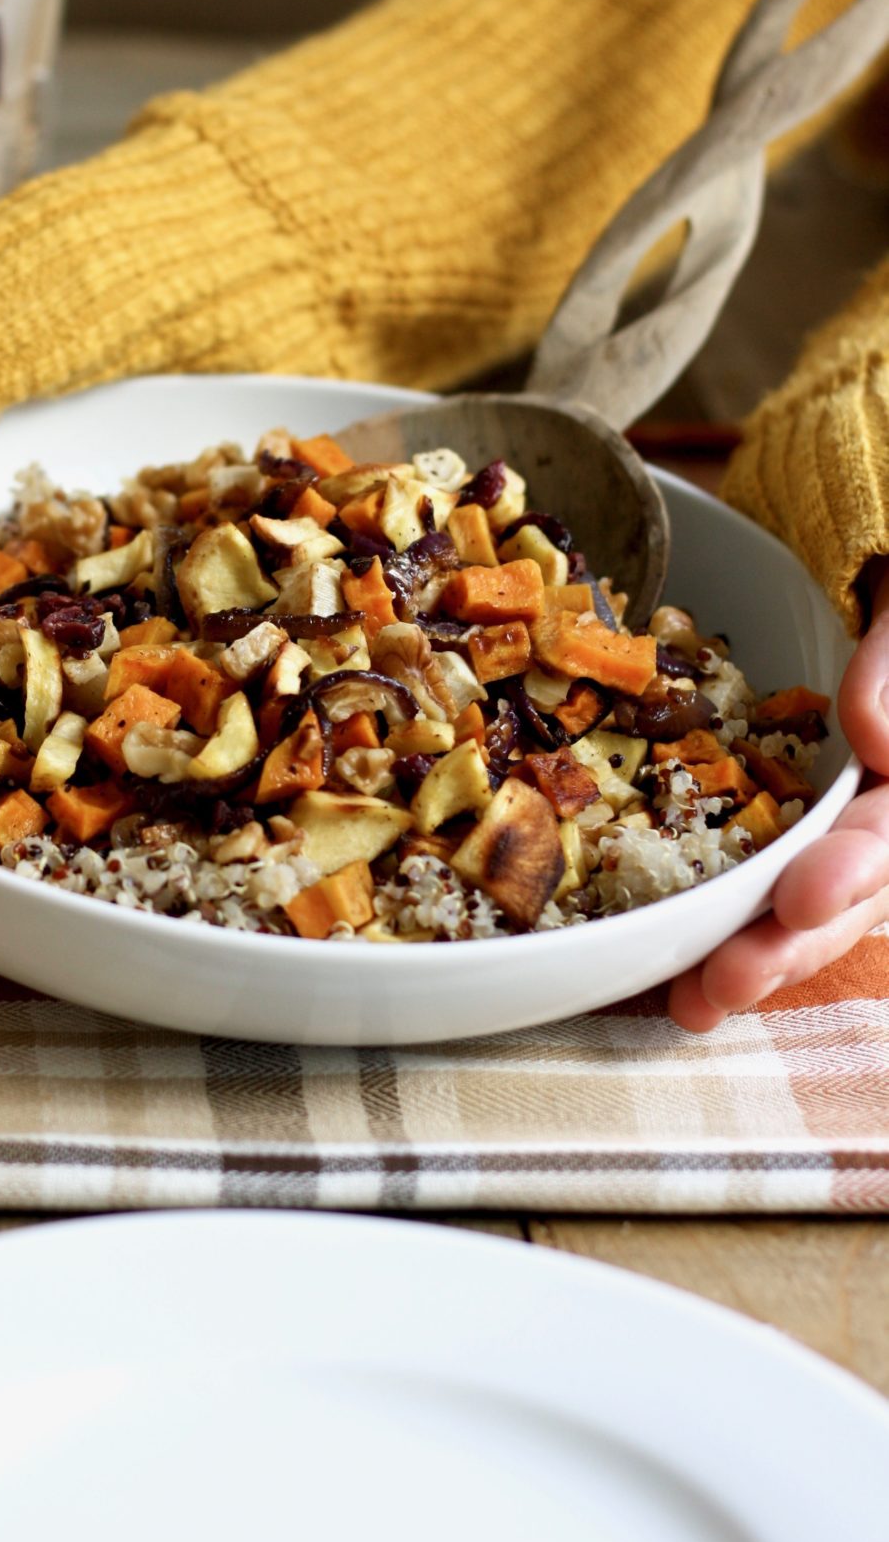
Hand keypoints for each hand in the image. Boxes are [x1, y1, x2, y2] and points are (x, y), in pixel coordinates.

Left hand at [669, 558, 888, 1030]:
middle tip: (726, 981)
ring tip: (693, 1002)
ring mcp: (846, 812)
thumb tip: (871, 734)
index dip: (863, 867)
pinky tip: (673, 966)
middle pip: (862, 889)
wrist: (866, 539)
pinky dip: (725, 921)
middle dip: (794, 940)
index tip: (805, 893)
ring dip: (757, 954)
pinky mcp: (787, 811)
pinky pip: (763, 875)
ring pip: (814, 901)